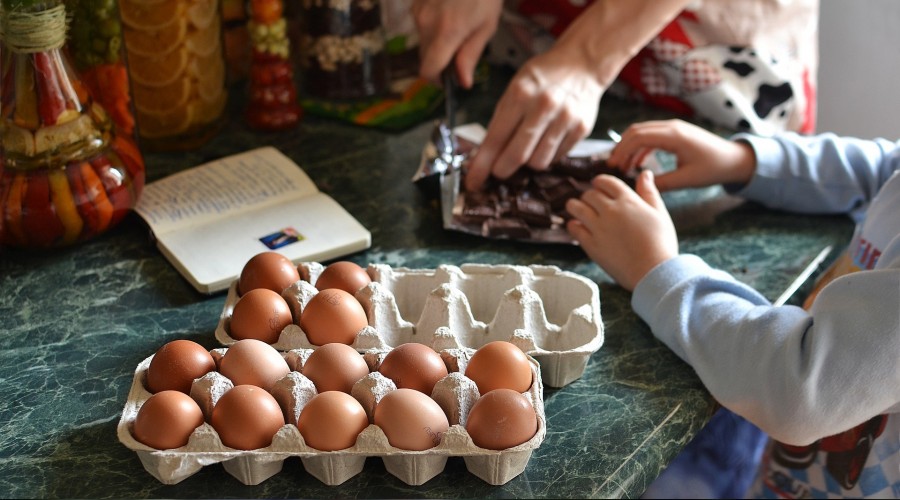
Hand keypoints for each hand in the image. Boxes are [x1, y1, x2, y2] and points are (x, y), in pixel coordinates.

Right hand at [411, 0, 502, 88]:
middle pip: (425, 57)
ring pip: (423, 41)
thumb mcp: (487, 26)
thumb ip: (471, 55)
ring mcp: (418, 11)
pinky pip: (422, 25)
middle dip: (440, 61)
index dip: (436, 80)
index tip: (447, 80)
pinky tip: (449, 14)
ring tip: (458, 26)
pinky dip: (433, 27)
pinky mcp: (416, 4)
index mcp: (447, 32)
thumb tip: (463, 81)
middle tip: (460, 51)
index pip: (428, 70)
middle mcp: (427, 24)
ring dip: (437, 43)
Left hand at [464, 47, 603, 190]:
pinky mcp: (581, 129)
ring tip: (527, 148)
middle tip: (498, 171)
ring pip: (538, 162)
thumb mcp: (515, 87)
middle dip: (502, 170)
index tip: (473, 182)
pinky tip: (545, 141)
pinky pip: (556, 158)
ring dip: (527, 163)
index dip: (482, 165)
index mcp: (521, 94)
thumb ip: (501, 120)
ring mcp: (565, 119)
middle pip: (517, 156)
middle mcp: (544, 107)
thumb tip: (484, 156)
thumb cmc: (542, 77)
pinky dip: (546, 156)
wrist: (582, 63)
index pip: (496, 138)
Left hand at [566, 170, 677, 290]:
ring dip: (575, 206)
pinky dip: (573, 225)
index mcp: (628, 201)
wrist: (653, 272)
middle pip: (589, 194)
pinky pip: (573, 228)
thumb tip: (645, 173)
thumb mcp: (659, 214)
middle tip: (591, 202)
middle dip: (589, 196)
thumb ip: (649, 192)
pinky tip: (578, 226)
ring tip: (577, 210)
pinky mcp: (591, 244)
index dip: (600, 182)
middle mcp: (610, 211)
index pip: (606, 181)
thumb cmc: (661, 244)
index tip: (598, 186)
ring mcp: (598, 227)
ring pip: (575, 207)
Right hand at [606, 120, 756, 191]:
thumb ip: (662, 183)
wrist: (734, 158)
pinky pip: (652, 136)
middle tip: (612, 166)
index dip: (622, 150)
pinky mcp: (676, 132)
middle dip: (621, 147)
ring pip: (642, 131)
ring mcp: (674, 128)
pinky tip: (637, 163)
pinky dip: (641, 147)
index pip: (638, 137)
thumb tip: (639, 186)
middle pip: (636, 130)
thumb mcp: (686, 180)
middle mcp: (672, 127)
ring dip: (630, 146)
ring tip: (622, 166)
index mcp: (674, 136)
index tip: (613, 166)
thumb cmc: (713, 169)